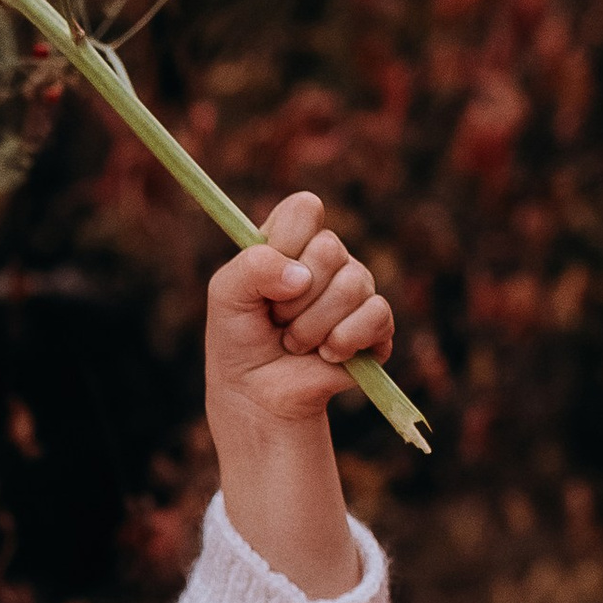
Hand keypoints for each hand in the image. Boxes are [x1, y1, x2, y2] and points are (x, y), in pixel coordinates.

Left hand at [206, 192, 394, 436]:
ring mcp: (357, 290)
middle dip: (294, 297)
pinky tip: (327, 354)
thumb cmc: (239, 338)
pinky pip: (377, 315)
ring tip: (295, 342)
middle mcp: (330, 259)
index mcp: (294, 240)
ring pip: (352, 285)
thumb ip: (252, 267)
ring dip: (312, 326)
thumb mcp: (225, 294)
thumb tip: (301, 277)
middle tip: (277, 320)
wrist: (257, 393)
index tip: (268, 277)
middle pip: (330, 248)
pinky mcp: (377, 325)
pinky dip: (343, 341)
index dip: (287, 241)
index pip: (306, 209)